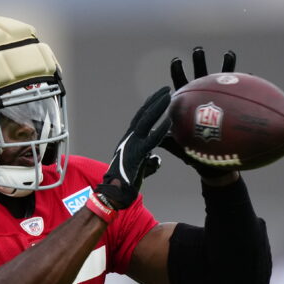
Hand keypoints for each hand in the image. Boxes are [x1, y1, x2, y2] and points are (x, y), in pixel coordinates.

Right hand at [96, 86, 170, 208]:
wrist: (113, 194)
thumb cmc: (126, 183)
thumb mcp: (140, 168)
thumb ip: (148, 161)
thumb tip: (157, 159)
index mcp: (129, 140)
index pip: (140, 118)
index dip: (150, 105)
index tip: (159, 95)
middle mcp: (129, 138)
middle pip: (143, 114)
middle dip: (155, 100)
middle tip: (167, 89)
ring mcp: (132, 145)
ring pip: (145, 121)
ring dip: (158, 107)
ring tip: (169, 96)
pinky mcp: (137, 154)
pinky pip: (151, 139)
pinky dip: (160, 129)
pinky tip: (170, 121)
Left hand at [160, 47, 238, 179]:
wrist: (213, 165)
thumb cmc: (194, 154)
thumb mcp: (178, 145)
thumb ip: (166, 140)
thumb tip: (150, 138)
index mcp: (189, 103)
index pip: (180, 83)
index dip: (178, 71)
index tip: (177, 60)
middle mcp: (204, 98)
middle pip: (200, 74)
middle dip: (199, 61)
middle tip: (198, 50)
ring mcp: (222, 100)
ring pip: (223, 78)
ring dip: (226, 64)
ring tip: (229, 53)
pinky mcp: (236, 108)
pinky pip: (242, 94)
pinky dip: (246, 84)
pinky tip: (251, 75)